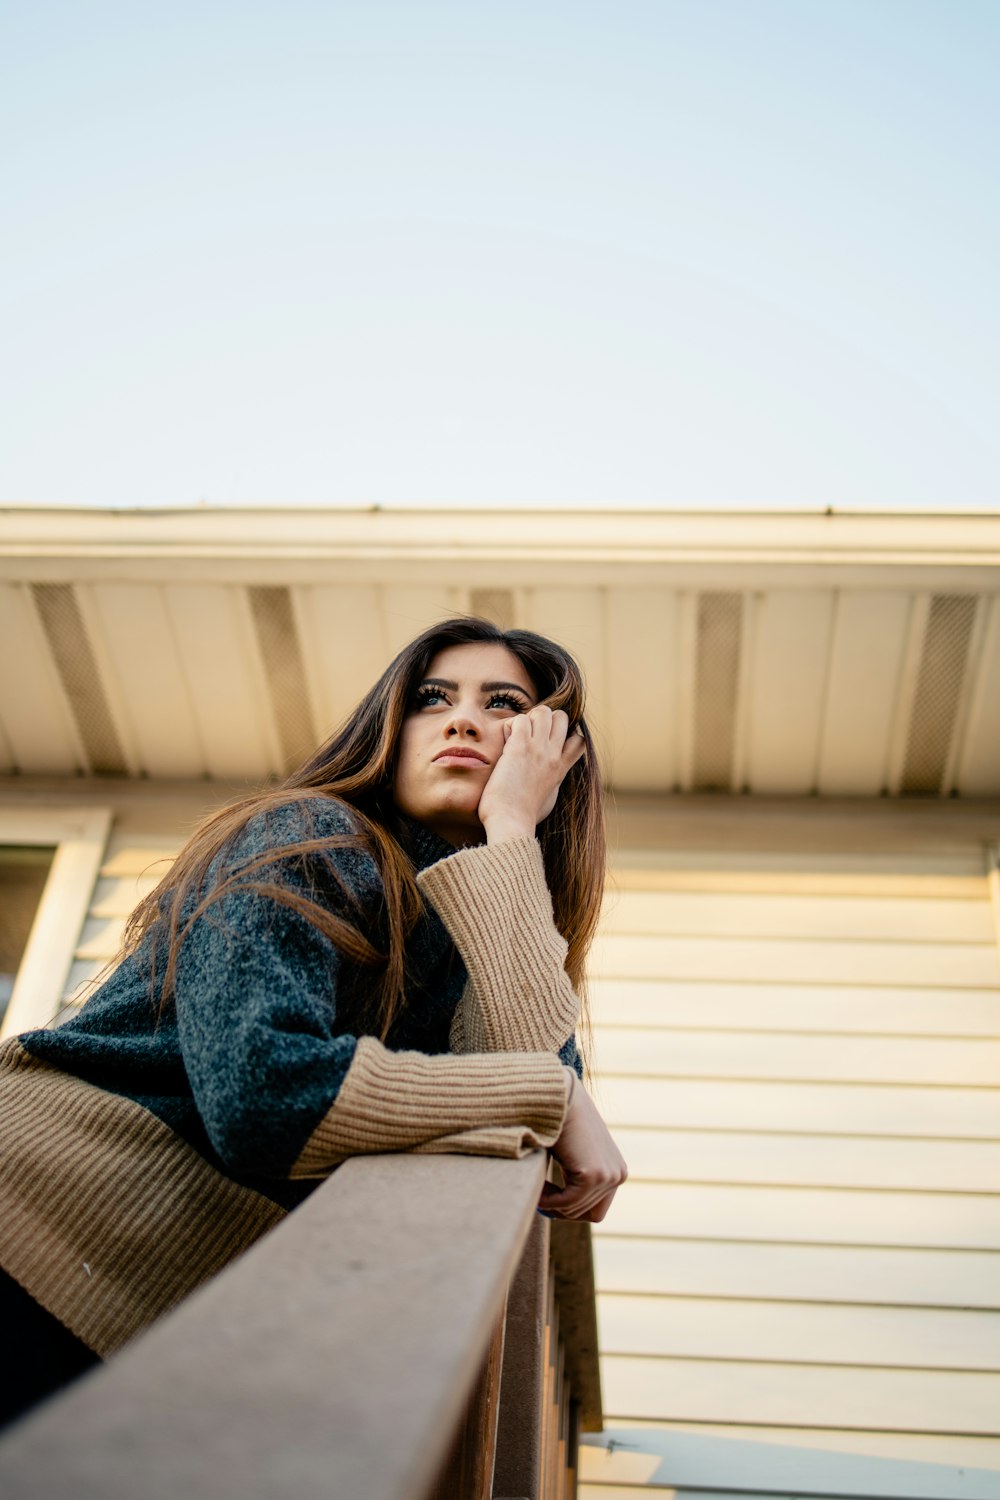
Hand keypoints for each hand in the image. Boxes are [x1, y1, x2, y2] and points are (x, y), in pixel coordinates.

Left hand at [477, 705, 585, 844]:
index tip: (546, 744)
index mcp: (561, 768)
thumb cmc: (523, 817)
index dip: (564, 734)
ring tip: (515, 737)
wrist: (511, 823)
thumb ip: (551, 784)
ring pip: (543, 712)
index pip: (578, 740)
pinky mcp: (519, 748)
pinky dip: (510, 726)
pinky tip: (504, 741)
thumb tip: (549, 783)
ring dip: (527, 718)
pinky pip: (520, 719)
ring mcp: (538, 750)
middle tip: (527, 735)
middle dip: (544, 719)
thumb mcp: (547, 799)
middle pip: (562, 717)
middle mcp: (554, 756)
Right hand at [539, 1070, 627, 1221]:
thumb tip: (563, 1211)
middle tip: (540, 1197)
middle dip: (561, 1209)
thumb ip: (578, 1176)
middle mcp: (618, 1174)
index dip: (570, 1210)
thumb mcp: (576, 1153)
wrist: (558, 1096)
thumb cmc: (560, 1121)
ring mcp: (608, 1176)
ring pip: (575, 1209)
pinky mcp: (593, 1175)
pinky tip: (538, 1188)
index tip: (549, 1201)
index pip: (596, 1209)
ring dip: (552, 1203)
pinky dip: (549, 1200)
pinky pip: (567, 1202)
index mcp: (617, 1170)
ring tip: (537, 1187)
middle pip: (587, 1213)